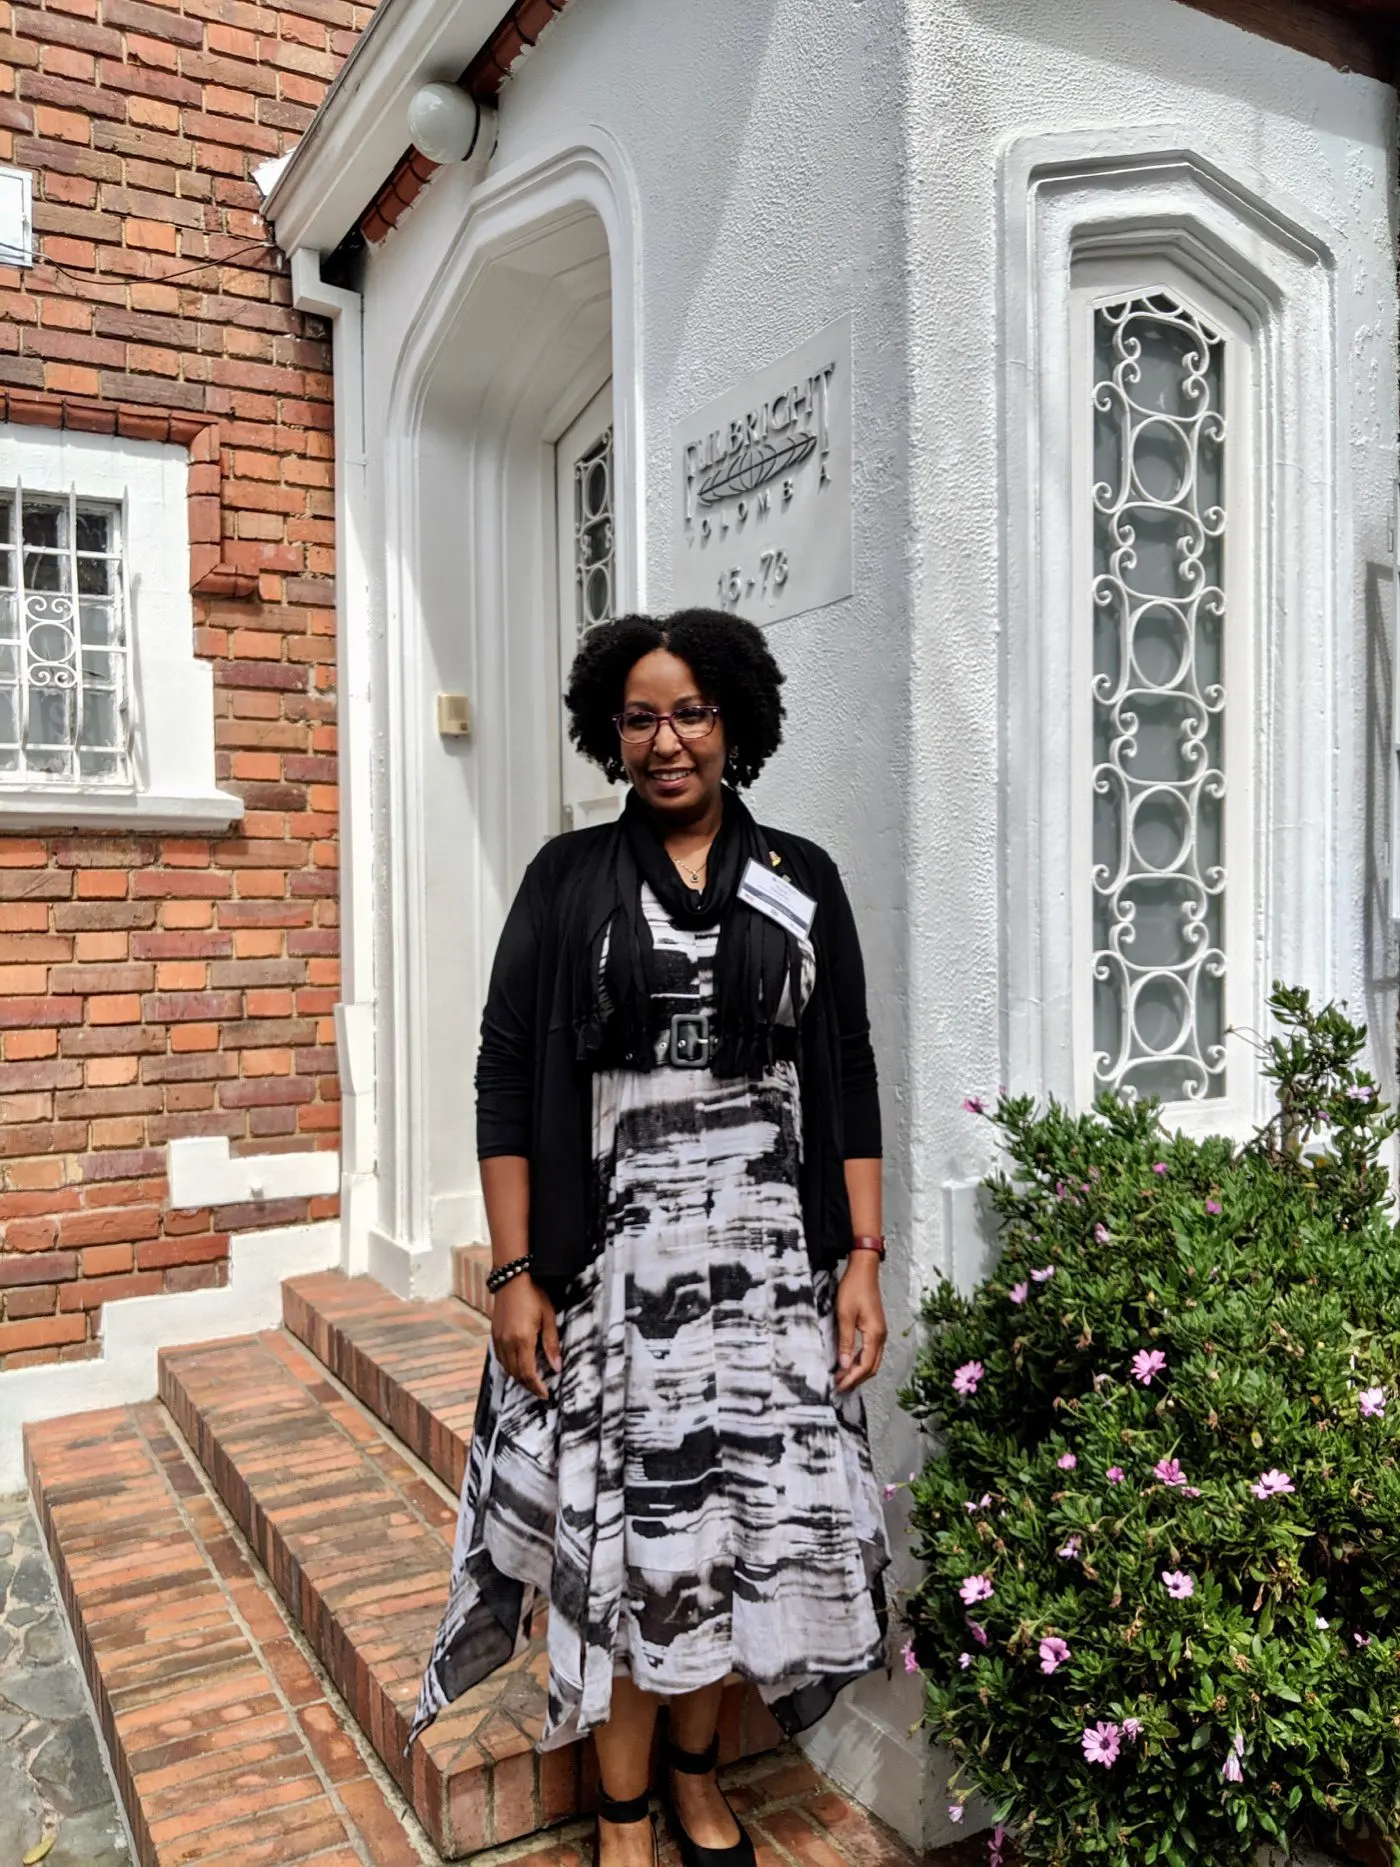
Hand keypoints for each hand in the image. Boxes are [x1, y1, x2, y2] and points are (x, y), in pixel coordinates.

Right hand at [491, 1275, 560, 1399]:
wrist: (511, 1278)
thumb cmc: (533, 1294)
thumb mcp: (549, 1317)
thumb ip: (551, 1344)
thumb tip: (556, 1367)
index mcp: (522, 1340)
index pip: (528, 1373)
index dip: (537, 1387)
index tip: (546, 1394)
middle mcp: (507, 1343)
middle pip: (516, 1374)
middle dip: (528, 1386)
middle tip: (540, 1392)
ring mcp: (498, 1339)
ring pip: (507, 1368)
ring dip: (518, 1379)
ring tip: (531, 1383)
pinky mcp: (494, 1335)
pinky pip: (500, 1358)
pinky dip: (509, 1368)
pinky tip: (518, 1367)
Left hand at [834, 1253, 886, 1393]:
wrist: (864, 1270)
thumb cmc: (853, 1289)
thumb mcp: (844, 1315)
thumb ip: (845, 1341)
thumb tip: (844, 1366)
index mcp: (875, 1335)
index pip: (865, 1366)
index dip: (852, 1378)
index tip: (838, 1386)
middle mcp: (881, 1336)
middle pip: (872, 1367)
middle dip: (856, 1379)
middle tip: (839, 1386)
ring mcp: (880, 1333)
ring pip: (872, 1361)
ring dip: (858, 1371)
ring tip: (842, 1378)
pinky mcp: (876, 1328)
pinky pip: (870, 1352)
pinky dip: (860, 1361)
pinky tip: (848, 1363)